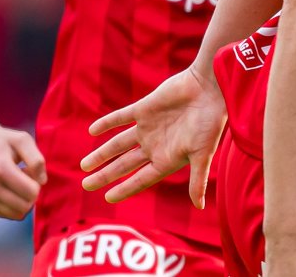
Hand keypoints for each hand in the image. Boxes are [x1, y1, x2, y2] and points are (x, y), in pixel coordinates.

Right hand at [0, 121, 46, 219]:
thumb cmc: (1, 140)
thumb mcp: (23, 140)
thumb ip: (37, 160)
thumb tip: (42, 182)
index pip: (31, 193)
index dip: (37, 183)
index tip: (28, 171)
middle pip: (24, 207)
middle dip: (31, 195)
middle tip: (24, 178)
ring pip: (15, 214)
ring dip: (21, 201)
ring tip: (15, 183)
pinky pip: (4, 214)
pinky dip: (11, 205)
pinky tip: (6, 188)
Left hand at [80, 65, 225, 207]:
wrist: (211, 89)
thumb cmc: (211, 123)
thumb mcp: (203, 154)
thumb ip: (197, 179)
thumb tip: (200, 206)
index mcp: (168, 159)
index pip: (140, 179)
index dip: (125, 189)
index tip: (107, 198)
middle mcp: (155, 145)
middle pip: (124, 165)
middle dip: (105, 175)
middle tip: (86, 185)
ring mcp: (148, 127)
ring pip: (118, 144)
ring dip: (101, 153)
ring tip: (84, 165)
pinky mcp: (144, 108)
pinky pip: (120, 117)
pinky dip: (106, 123)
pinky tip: (92, 130)